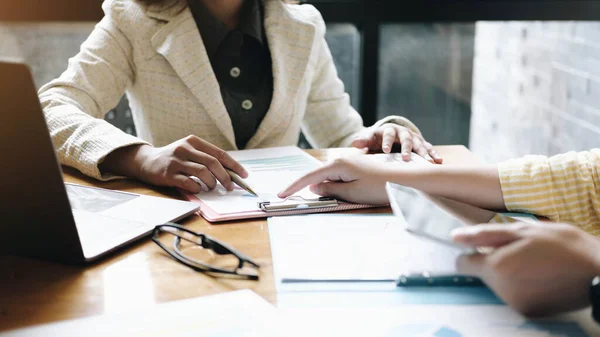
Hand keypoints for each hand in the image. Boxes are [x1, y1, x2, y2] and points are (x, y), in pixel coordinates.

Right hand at [100, 135, 246, 193]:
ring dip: (211, 183)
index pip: (219, 153)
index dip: (234, 165)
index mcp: (194, 141)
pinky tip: (198, 189)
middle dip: (225, 177)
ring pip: (202, 173)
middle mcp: (185, 149)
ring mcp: (176, 161)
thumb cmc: (174, 159)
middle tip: (229, 187)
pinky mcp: (168, 174)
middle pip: (213, 163)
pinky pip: (188, 183)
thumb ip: (206, 158)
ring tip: (211, 188)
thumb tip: (230, 173)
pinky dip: (197, 188)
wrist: (146, 161)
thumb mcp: (189, 151)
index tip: (244, 175)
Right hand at [278, 156, 392, 203]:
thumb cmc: (379, 188)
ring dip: (326, 189)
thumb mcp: (351, 193)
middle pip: (317, 176)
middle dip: (308, 188)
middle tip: (296, 199)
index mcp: (337, 165)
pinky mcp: (356, 167)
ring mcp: (348, 163)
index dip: (293, 187)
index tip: (280, 196)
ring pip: (329, 178)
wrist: (405, 180)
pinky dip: (335, 186)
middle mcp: (341, 160)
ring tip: (337, 198)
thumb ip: (329, 190)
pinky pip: (339, 178)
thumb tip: (314, 187)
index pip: (309, 178)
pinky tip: (342, 193)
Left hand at [351, 124, 441, 163]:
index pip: (388, 135)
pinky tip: (438, 161)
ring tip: (429, 161)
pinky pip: (428, 148)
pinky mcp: (421, 143)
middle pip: (406, 139)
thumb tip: (354, 143)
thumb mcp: (371, 139)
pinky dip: (433, 154)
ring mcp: (413, 138)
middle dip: (407, 149)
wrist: (391, 135)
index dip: (387, 142)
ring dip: (424, 153)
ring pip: (420, 144)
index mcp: (389, 131)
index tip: (385, 151)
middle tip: (406, 158)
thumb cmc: (379, 140)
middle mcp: (403, 133)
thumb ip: (364, 141)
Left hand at [452, 222, 599, 316]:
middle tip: (523, 251)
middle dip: (495, 261)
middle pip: (482, 273)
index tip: (487, 246)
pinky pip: (514, 295)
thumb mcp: (524, 230)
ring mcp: (514, 304)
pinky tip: (541, 276)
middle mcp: (501, 290)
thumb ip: (485, 235)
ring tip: (535, 262)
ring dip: (510, 273)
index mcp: (496, 267)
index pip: (462, 264)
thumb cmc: (564, 246)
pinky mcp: (528, 312)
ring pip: (498, 284)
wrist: (599, 274)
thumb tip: (454, 237)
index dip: (472, 252)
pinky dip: (522, 286)